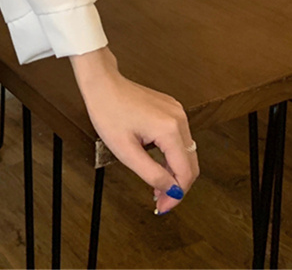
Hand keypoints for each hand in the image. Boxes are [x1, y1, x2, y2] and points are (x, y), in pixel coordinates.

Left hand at [73, 51, 199, 215]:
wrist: (102, 83)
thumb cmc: (108, 110)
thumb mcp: (125, 150)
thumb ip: (151, 174)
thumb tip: (171, 190)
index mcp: (170, 129)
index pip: (185, 173)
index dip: (176, 195)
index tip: (163, 207)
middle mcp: (179, 119)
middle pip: (190, 163)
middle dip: (177, 186)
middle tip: (160, 201)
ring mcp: (177, 112)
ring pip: (186, 152)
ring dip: (174, 171)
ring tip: (156, 184)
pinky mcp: (171, 109)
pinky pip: (179, 139)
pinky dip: (171, 155)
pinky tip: (157, 163)